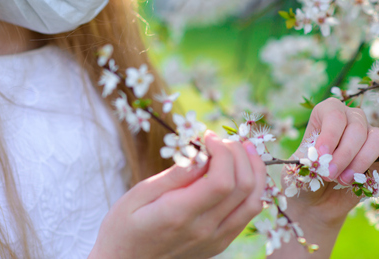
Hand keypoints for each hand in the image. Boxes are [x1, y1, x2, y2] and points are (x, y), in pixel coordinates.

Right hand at [89, 131, 266, 258]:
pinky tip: (241, 173)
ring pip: (253, 202)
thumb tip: (201, 153)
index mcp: (180, 214)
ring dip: (254, 170)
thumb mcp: (138, 194)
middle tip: (222, 139)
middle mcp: (204, 230)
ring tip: (242, 149)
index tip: (207, 136)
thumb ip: (174, 176)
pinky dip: (252, 189)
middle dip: (239, 154)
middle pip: (243, 187)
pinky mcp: (219, 244)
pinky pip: (247, 215)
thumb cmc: (124, 226)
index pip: (222, 181)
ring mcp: (215, 240)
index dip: (223, 152)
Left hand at [271, 98, 378, 258]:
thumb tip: (321, 157)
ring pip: (376, 137)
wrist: (315, 202)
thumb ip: (309, 160)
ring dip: (361, 160)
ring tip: (344, 180)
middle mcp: (348, 119)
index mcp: (324, 114)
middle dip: (344, 154)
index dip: (330, 135)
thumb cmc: (304, 178)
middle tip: (329, 175)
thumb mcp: (298, 168)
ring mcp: (368, 135)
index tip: (321, 156)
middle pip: (356, 127)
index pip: (334, 114)